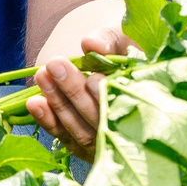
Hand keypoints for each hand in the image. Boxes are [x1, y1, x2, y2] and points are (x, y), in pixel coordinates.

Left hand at [25, 29, 122, 160]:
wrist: (123, 60)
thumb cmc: (127, 47)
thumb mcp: (124, 38)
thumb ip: (109, 40)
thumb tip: (91, 44)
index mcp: (151, 106)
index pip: (129, 109)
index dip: (110, 97)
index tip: (93, 79)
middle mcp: (133, 133)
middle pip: (101, 120)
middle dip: (75, 93)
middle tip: (56, 65)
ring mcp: (109, 144)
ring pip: (82, 132)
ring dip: (58, 104)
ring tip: (42, 76)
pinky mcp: (87, 148)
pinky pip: (67, 139)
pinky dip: (49, 122)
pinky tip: (34, 103)